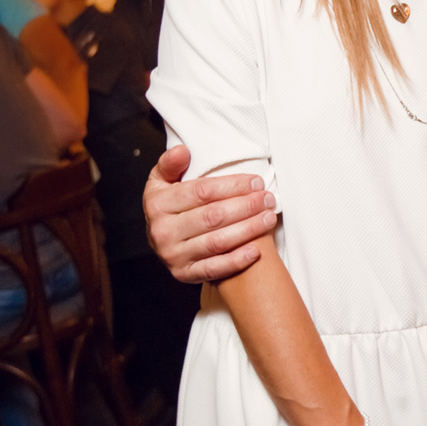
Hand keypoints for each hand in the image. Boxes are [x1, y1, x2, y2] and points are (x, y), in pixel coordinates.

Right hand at [144, 144, 277, 282]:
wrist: (160, 239)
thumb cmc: (169, 205)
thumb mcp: (161, 181)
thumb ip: (170, 164)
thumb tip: (182, 151)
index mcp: (158, 204)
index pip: (201, 192)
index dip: (232, 186)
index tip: (255, 181)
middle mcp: (162, 231)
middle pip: (213, 216)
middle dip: (246, 206)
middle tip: (268, 199)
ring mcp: (173, 255)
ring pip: (217, 241)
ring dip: (247, 230)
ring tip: (269, 218)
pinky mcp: (184, 274)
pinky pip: (214, 269)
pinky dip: (236, 260)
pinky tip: (255, 250)